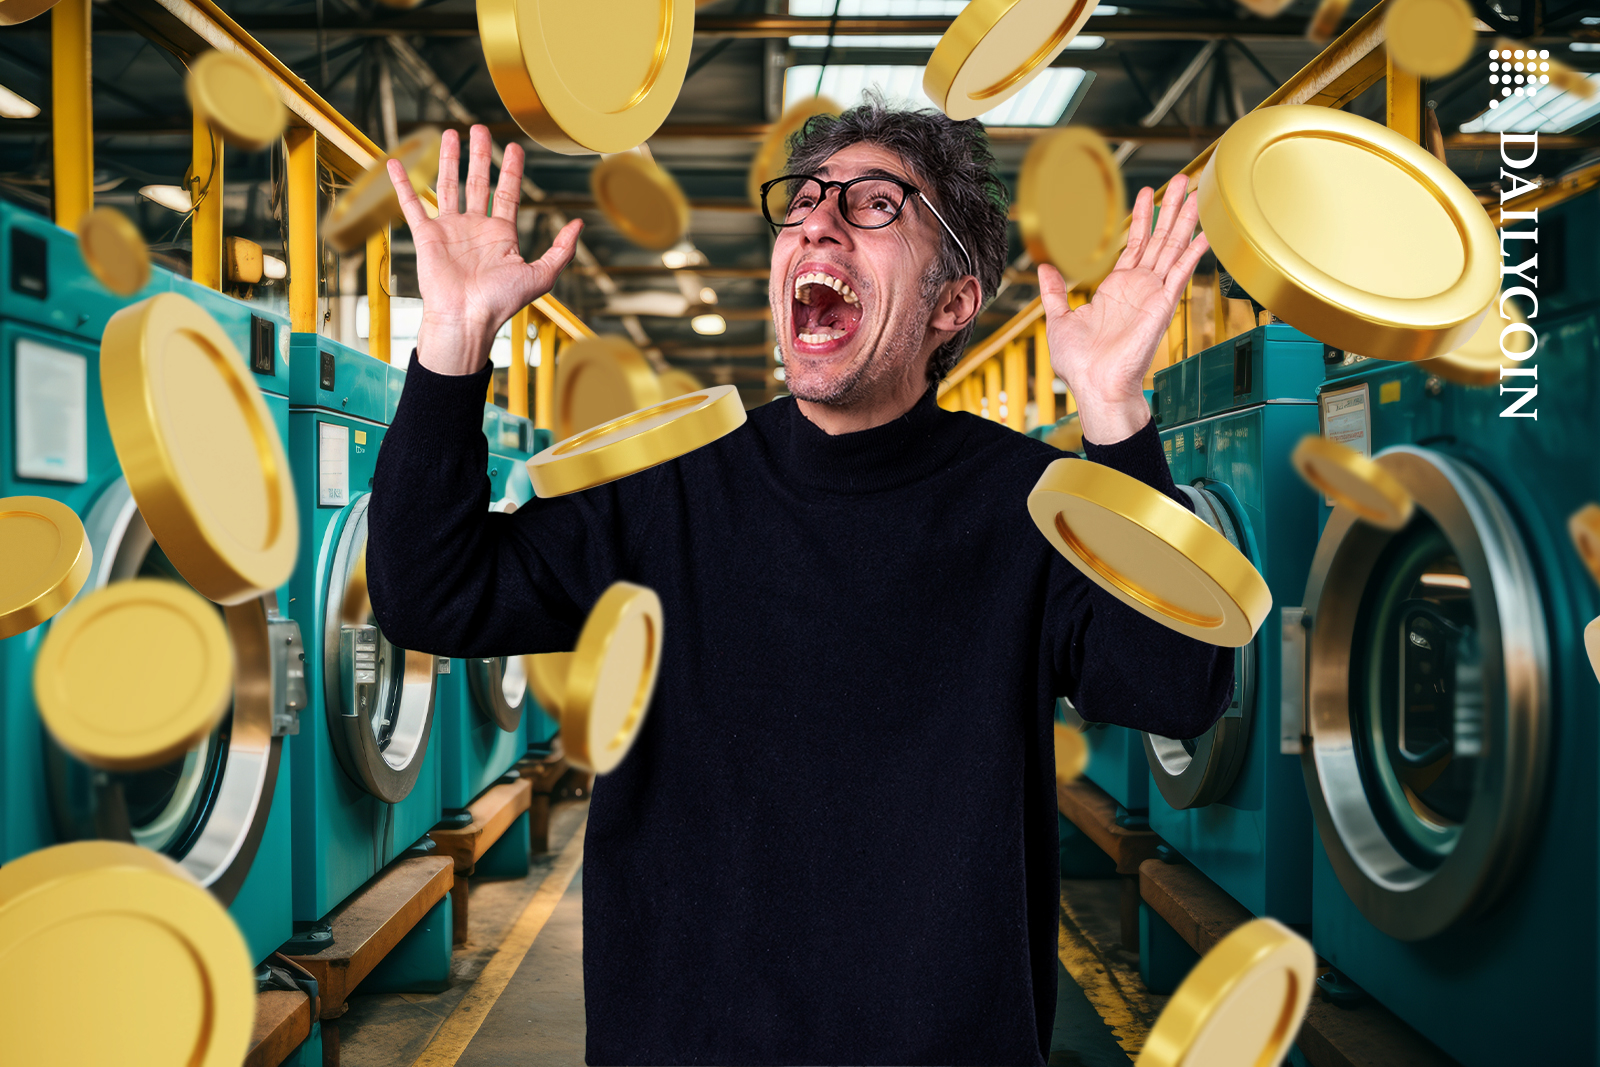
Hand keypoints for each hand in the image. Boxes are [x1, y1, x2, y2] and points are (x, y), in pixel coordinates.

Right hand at [389, 124, 581, 374]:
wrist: (467, 319)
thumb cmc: (501, 303)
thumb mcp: (541, 276)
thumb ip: (561, 250)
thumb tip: (579, 224)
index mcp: (501, 234)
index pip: (507, 193)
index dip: (511, 170)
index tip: (514, 147)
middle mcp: (475, 228)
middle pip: (478, 181)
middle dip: (480, 155)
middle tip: (480, 130)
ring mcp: (450, 230)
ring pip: (448, 185)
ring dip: (447, 159)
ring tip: (449, 133)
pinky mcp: (426, 236)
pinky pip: (411, 204)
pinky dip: (402, 184)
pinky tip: (396, 163)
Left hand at [1039, 173, 1208, 444]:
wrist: (1095, 386)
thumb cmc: (1080, 364)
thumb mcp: (1059, 320)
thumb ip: (1054, 293)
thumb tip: (1045, 268)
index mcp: (1117, 289)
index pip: (1134, 245)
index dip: (1142, 219)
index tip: (1148, 194)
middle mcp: (1139, 288)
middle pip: (1159, 239)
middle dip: (1170, 209)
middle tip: (1181, 180)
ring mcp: (1153, 294)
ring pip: (1173, 248)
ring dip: (1185, 220)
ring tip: (1196, 192)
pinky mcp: (1163, 304)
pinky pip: (1181, 273)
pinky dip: (1193, 253)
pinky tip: (1205, 232)